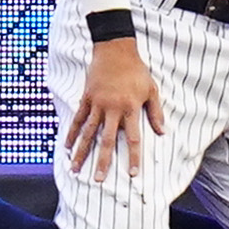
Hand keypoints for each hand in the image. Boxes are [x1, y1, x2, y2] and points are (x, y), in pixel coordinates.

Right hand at [62, 37, 163, 182]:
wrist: (115, 49)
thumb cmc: (136, 70)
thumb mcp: (151, 89)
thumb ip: (156, 112)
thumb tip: (162, 132)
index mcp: (131, 108)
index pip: (133, 138)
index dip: (134, 157)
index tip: (132, 174)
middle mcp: (113, 109)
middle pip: (107, 140)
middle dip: (103, 161)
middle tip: (99, 180)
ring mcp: (98, 104)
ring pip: (88, 133)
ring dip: (82, 152)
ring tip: (75, 169)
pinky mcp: (86, 98)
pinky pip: (78, 119)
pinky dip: (72, 133)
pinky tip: (67, 146)